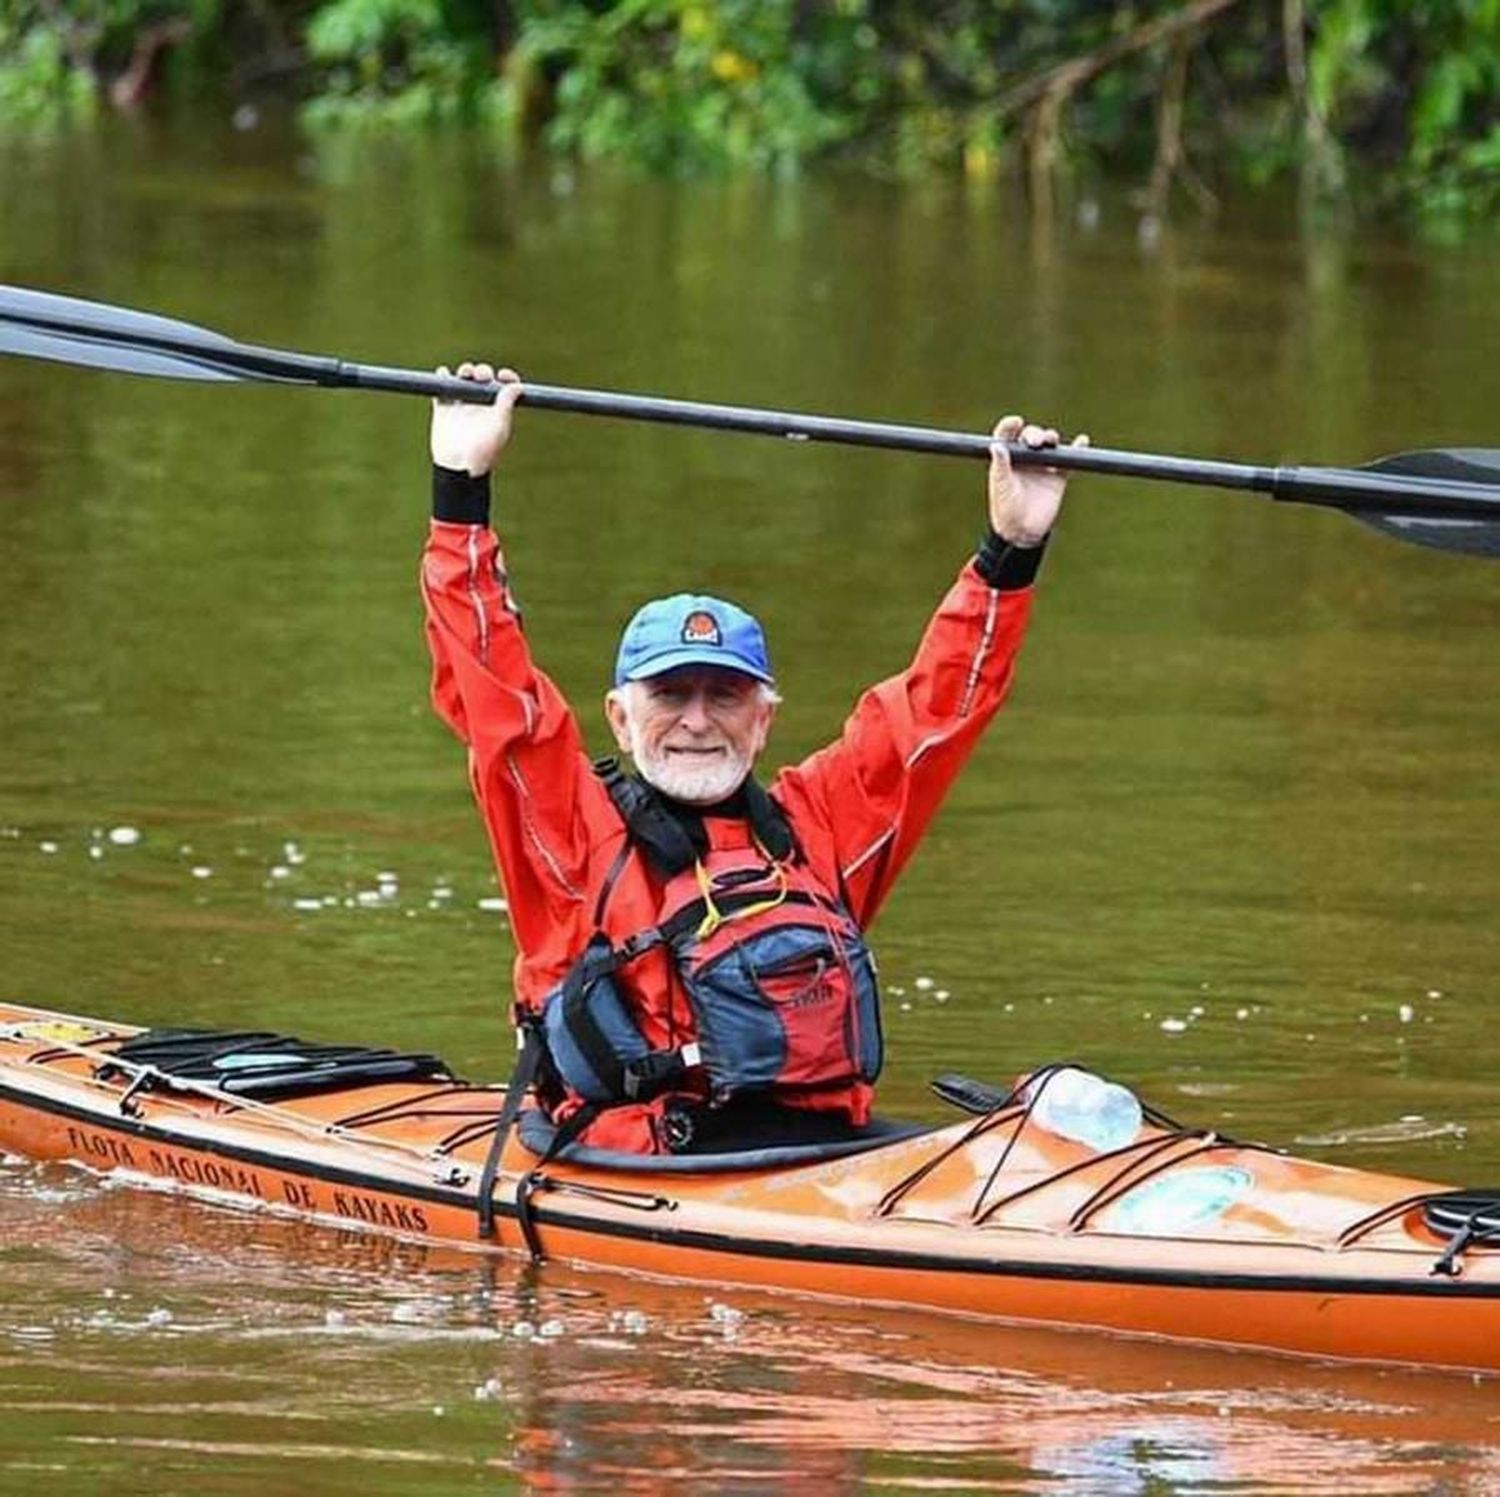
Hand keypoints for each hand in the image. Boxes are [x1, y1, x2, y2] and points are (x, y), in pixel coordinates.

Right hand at [430, 362, 522, 476]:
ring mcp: (461, 406)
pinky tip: (445, 373)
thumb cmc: (483, 449)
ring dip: (465, 371)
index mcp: (497, 410)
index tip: (503, 376)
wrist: (459, 465)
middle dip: (483, 372)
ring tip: (466, 373)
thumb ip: (506, 403)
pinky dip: (443, 377)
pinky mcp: (444, 408)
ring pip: (463, 379)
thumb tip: (517, 386)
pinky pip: (443, 387)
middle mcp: (480, 405)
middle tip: (482, 376)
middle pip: (482, 379)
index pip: (504, 388)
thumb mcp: (500, 426)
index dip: (505, 378)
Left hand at [987, 414, 1088, 547]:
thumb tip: (996, 445)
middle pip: (1030, 437)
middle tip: (1034, 442)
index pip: (1006, 436)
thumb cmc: (1006, 510)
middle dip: (1034, 434)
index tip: (1015, 422)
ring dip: (1050, 438)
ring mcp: (1041, 467)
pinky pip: (1068, 460)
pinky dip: (1076, 450)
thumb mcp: (1001, 487)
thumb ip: (1000, 466)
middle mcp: (1024, 460)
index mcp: (1006, 460)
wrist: (1023, 532)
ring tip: (1050, 440)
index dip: (1009, 426)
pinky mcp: (1057, 477)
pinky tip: (1081, 442)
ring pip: (1049, 445)